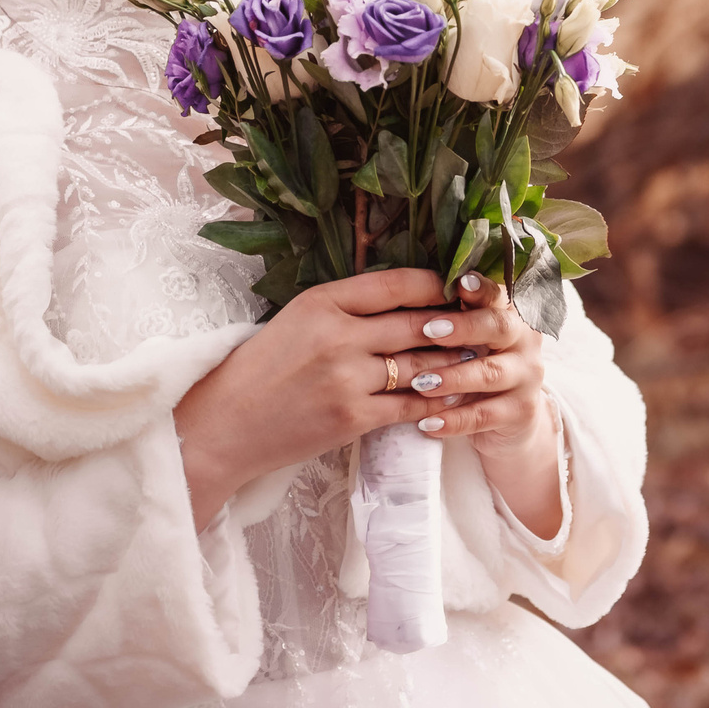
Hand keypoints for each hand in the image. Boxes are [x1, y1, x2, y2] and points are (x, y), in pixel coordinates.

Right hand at [173, 267, 466, 524]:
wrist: (224, 425)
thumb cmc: (260, 368)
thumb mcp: (296, 319)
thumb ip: (344, 306)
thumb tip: (401, 296)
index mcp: (322, 301)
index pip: (396, 283)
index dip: (436, 284)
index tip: (457, 287)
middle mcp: (338, 335)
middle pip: (417, 322)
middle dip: (455, 323)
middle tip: (484, 322)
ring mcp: (347, 378)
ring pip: (421, 364)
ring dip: (453, 363)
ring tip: (477, 358)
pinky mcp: (352, 418)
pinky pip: (410, 405)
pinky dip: (436, 401)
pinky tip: (453, 397)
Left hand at [392, 271, 563, 538]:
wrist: (508, 422)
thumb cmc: (473, 365)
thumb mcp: (467, 338)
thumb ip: (448, 314)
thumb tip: (403, 290)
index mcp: (509, 313)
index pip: (497, 294)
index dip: (480, 288)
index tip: (458, 284)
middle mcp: (524, 340)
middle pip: (500, 327)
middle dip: (464, 327)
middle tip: (429, 330)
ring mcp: (526, 377)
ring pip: (491, 374)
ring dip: (454, 377)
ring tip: (421, 383)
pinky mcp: (520, 412)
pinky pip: (485, 416)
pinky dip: (455, 420)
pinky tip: (427, 424)